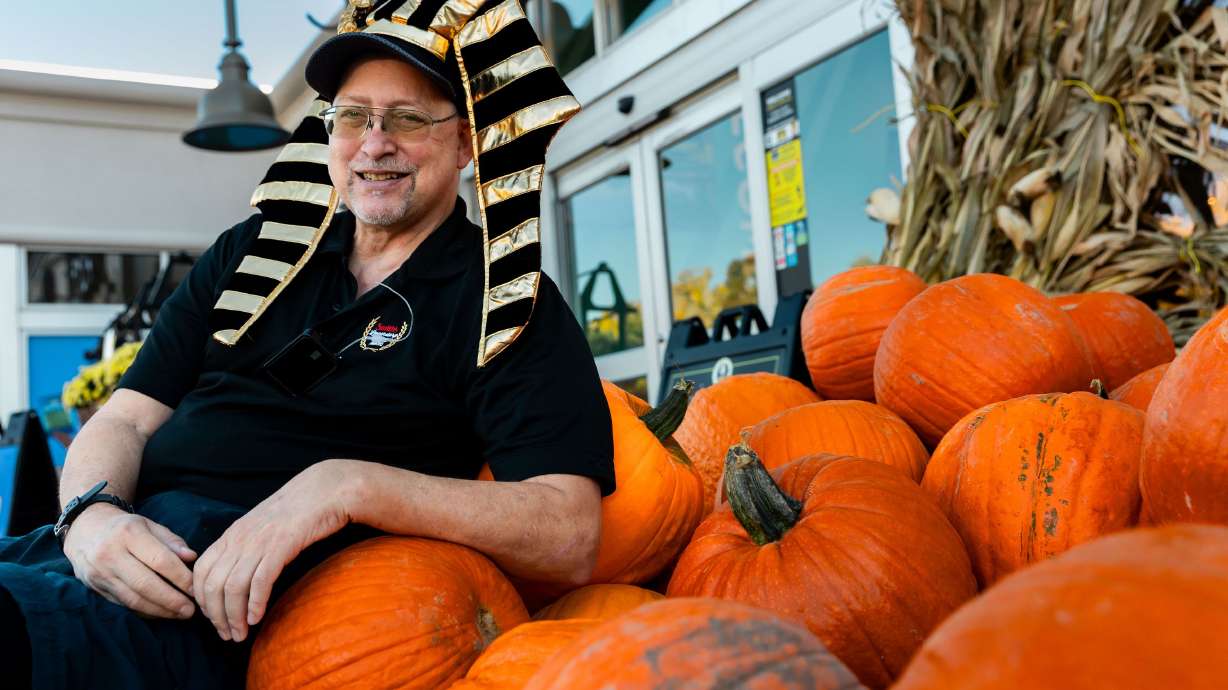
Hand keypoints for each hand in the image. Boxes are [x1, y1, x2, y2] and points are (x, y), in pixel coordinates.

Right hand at [62, 504, 197, 618]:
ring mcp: (100, 572)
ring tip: (179, 614)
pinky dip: (144, 611)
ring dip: (159, 610)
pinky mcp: (95, 587)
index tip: (196, 589)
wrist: (85, 530)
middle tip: (190, 610)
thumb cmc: (126, 527)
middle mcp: (111, 554)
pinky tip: (160, 613)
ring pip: (133, 599)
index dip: (180, 577)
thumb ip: (171, 541)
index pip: (160, 560)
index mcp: (129, 533)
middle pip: (145, 584)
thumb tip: (191, 557)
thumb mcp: (149, 525)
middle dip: (171, 600)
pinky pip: (123, 604)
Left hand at [193, 460, 351, 641]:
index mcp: (232, 534)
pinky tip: (257, 617)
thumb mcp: (260, 527)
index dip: (201, 600)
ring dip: (234, 616)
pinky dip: (255, 603)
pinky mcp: (281, 546)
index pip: (200, 571)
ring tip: (241, 633)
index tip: (213, 618)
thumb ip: (244, 547)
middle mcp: (240, 538)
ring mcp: (259, 542)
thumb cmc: (296, 511)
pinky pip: (260, 581)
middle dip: (216, 616)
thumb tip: (234, 575)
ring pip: (233, 587)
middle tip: (227, 634)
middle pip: (213, 584)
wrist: (324, 490)